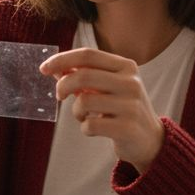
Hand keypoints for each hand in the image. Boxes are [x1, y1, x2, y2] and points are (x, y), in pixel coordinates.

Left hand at [40, 47, 164, 171]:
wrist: (150, 140)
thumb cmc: (122, 108)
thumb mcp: (108, 87)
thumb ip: (84, 76)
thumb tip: (54, 68)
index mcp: (126, 66)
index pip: (88, 55)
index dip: (62, 59)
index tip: (44, 68)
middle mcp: (131, 83)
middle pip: (83, 76)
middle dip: (63, 86)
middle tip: (59, 96)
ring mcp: (131, 105)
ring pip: (84, 102)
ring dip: (76, 111)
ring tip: (84, 116)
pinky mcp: (127, 128)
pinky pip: (90, 125)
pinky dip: (85, 128)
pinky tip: (94, 129)